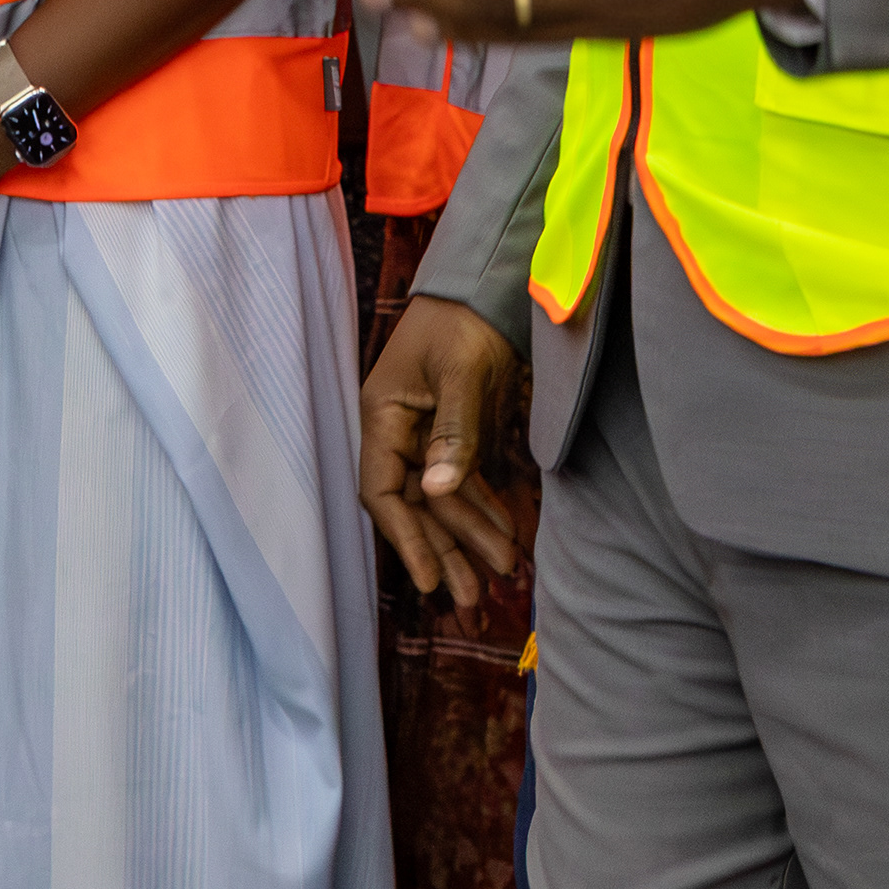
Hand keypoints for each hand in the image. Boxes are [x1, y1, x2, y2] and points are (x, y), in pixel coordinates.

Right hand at [358, 298, 523, 611]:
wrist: (486, 289)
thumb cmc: (461, 322)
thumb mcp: (459, 374)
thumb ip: (453, 434)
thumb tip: (437, 491)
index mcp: (381, 417)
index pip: (383, 491)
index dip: (404, 538)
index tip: (428, 579)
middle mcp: (399, 434)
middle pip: (416, 507)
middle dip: (444, 552)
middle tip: (472, 598)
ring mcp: (428, 437)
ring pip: (443, 501)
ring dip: (470, 537)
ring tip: (503, 573)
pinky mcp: (457, 436)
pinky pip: (465, 484)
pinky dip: (484, 512)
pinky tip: (507, 537)